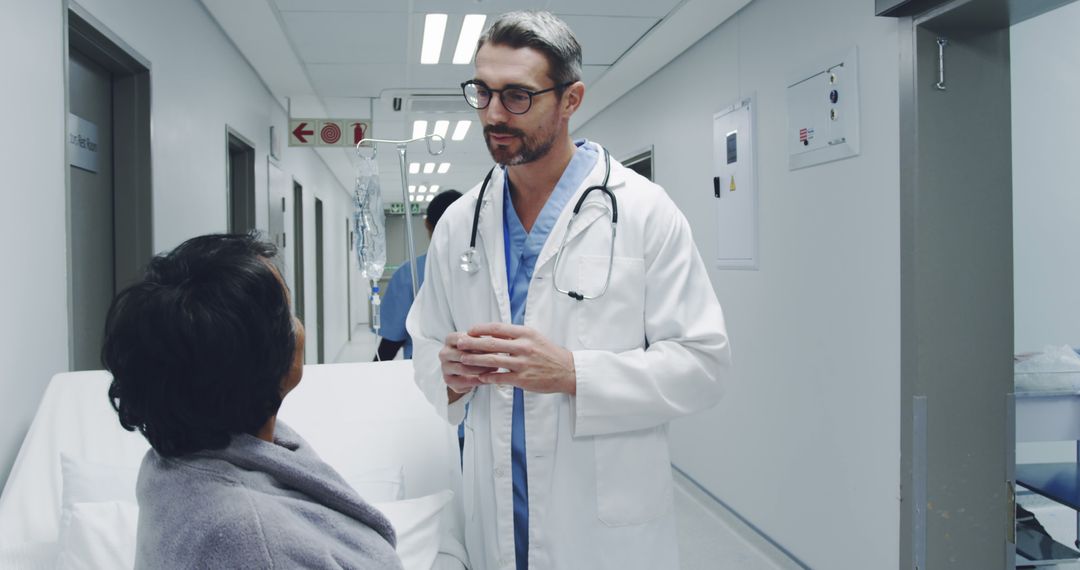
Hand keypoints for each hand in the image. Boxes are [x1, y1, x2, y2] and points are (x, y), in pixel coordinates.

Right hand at [440, 332, 498, 401]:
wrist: (469, 369)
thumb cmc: (477, 351)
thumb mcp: (480, 342)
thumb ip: (484, 340)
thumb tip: (498, 340)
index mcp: (450, 339)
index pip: (463, 339)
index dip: (478, 343)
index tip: (494, 346)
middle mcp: (444, 353)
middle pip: (463, 354)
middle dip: (481, 357)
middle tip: (497, 359)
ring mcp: (444, 367)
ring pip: (463, 368)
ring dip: (481, 369)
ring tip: (495, 368)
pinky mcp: (448, 380)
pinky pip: (463, 382)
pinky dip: (477, 381)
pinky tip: (488, 379)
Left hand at [456, 323, 575, 394]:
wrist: (567, 371)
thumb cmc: (549, 353)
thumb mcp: (534, 337)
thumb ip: (515, 334)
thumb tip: (494, 332)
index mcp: (525, 333)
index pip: (497, 328)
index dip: (480, 329)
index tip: (469, 330)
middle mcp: (523, 347)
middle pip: (491, 343)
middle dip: (472, 343)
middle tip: (459, 343)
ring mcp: (523, 364)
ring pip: (492, 361)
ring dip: (475, 360)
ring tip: (463, 360)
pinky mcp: (523, 379)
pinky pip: (500, 377)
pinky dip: (487, 377)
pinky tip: (479, 377)